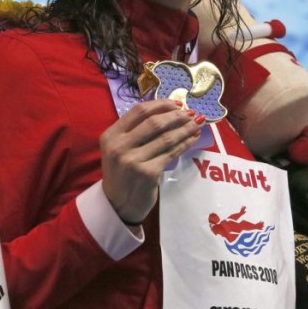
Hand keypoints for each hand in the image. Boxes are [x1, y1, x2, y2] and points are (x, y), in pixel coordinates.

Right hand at [100, 99, 203, 226]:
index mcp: (110, 135)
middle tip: (191, 113)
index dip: (161, 104)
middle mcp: (119, 146)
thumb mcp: (119, 149)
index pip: (139, 110)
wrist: (118, 205)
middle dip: (176, 115)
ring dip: (185, 128)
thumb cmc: (121, 173)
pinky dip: (185, 143)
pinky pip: (171, 153)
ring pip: (166, 137)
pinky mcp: (148, 173)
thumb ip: (136, 131)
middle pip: (154, 122)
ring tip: (197, 123)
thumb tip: (169, 111)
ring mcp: (133, 160)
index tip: (177, 103)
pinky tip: (193, 138)